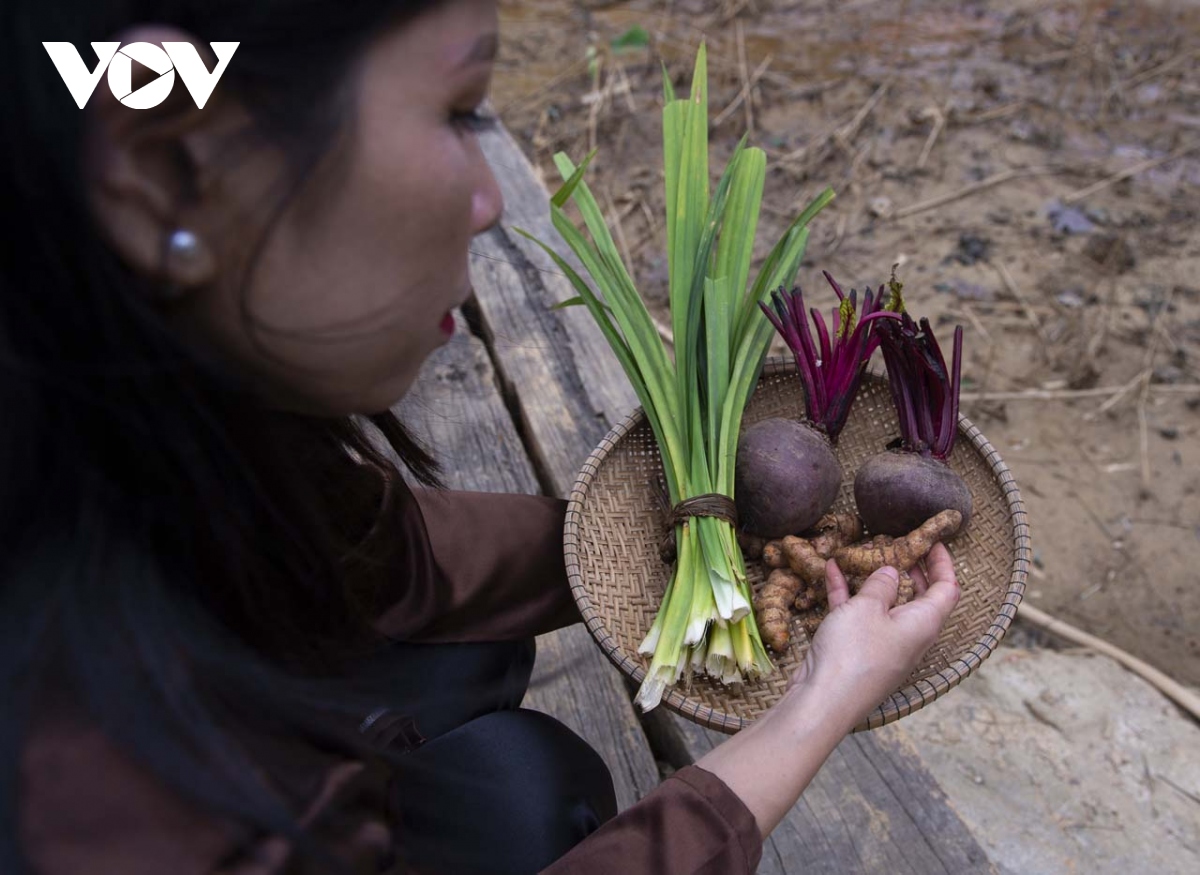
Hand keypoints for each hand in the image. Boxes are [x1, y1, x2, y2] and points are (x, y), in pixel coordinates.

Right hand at [787, 543, 959, 730]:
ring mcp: (883, 644)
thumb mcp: (868, 608)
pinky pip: (858, 615)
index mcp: (923, 624)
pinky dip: (849, 593)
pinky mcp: (858, 650)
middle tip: (900, 544)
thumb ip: (881, 584)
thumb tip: (892, 572)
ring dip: (877, 579)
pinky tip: (832, 570)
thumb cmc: (853, 652)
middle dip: (911, 569)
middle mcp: (909, 635)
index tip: (934, 541)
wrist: (823, 700)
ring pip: (886, 605)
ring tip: (866, 552)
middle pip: (919, 597)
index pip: (947, 589)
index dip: (943, 563)